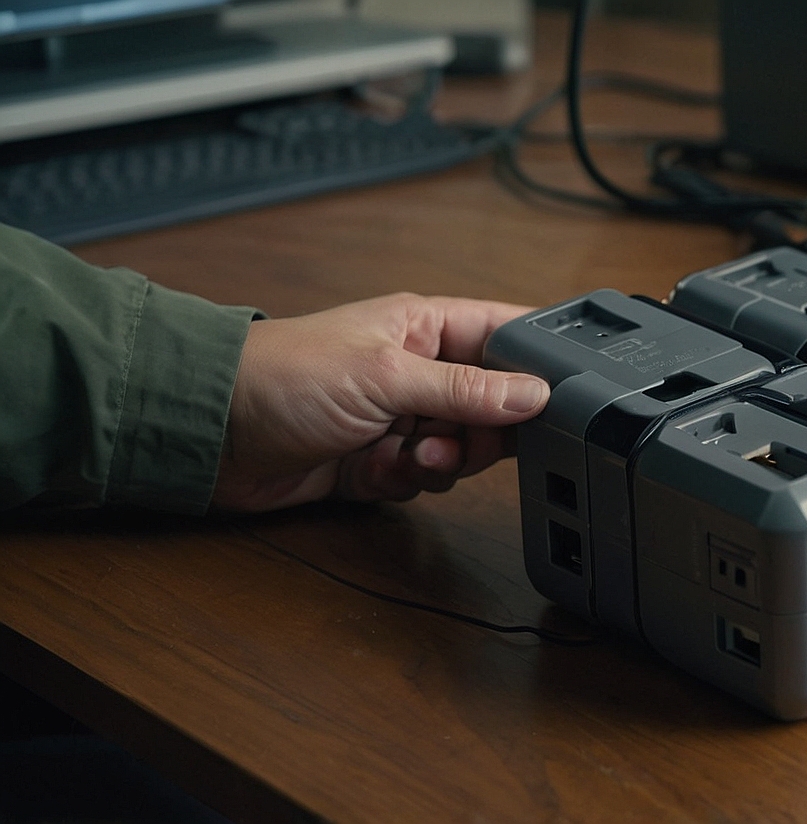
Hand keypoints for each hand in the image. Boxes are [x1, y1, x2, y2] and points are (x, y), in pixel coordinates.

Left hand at [212, 293, 547, 511]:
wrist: (210, 432)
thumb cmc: (284, 376)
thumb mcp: (388, 376)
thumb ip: (467, 389)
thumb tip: (537, 394)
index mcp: (426, 327)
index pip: (507, 334)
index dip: (537, 363)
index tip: (556, 397)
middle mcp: (419, 370)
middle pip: (494, 404)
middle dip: (484, 430)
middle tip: (457, 436)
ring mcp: (399, 416)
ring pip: (462, 447)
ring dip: (444, 460)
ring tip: (411, 455)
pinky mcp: (378, 460)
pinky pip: (423, 478)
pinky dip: (408, 481)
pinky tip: (380, 471)